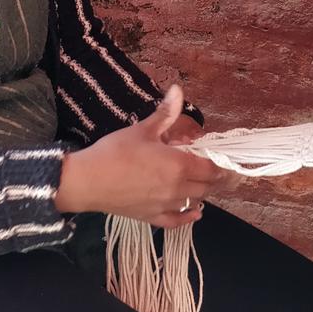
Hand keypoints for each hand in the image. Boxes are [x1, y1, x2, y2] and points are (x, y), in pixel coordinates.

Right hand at [55, 85, 219, 227]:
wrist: (88, 181)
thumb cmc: (115, 152)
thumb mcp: (142, 129)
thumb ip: (165, 113)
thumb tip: (177, 90)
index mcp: (179, 165)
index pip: (212, 168)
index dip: (221, 164)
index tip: (224, 159)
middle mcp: (178, 188)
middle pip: (207, 186)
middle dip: (214, 178)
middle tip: (215, 169)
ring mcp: (166, 205)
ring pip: (195, 202)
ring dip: (201, 192)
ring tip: (201, 183)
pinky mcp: (151, 217)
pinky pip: (177, 221)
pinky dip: (189, 217)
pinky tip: (195, 213)